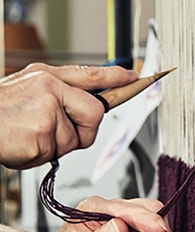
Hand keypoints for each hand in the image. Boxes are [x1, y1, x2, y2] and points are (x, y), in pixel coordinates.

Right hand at [0, 63, 137, 168]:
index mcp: (47, 76)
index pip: (91, 75)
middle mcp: (49, 87)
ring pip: (76, 139)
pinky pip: (57, 153)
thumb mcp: (27, 90)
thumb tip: (91, 108)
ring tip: (29, 136)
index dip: (116, 78)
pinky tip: (22, 145)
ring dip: (56, 146)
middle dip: (82, 130)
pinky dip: (40, 156)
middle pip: (95, 114)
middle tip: (53, 131)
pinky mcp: (42, 132)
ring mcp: (46, 110)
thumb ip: (59, 96)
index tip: (135, 77)